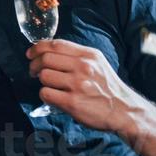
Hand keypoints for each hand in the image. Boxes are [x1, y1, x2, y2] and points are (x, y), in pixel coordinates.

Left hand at [28, 39, 149, 131]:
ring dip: (42, 82)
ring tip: (51, 86)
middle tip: (34, 72)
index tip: (30, 54)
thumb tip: (47, 51)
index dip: (37, 48)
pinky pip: (45, 94)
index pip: (55, 44)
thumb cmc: (107, 88)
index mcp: (89, 55)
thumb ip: (76, 56)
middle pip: (45, 59)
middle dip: (35, 66)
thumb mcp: (98, 64)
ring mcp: (78, 84)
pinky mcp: (72, 102)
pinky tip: (54, 97)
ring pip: (44, 76)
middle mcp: (84, 67)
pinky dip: (46, 96)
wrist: (125, 111)